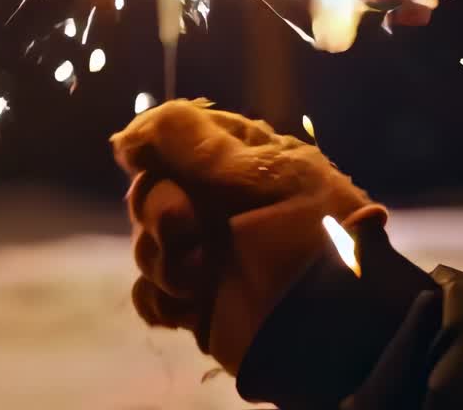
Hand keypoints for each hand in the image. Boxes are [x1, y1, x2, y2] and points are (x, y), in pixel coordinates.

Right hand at [112, 99, 386, 373]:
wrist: (334, 327)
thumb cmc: (312, 239)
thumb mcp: (264, 177)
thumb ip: (195, 145)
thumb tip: (127, 135)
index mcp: (237, 161)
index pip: (169, 138)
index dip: (152, 152)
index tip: (147, 164)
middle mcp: (214, 202)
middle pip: (147, 191)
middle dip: (157, 211)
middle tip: (188, 228)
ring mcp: (203, 253)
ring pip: (145, 245)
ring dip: (163, 261)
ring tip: (200, 278)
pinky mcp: (195, 301)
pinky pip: (148, 295)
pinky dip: (159, 301)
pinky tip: (187, 306)